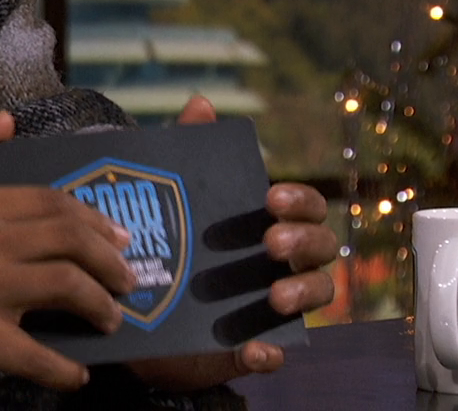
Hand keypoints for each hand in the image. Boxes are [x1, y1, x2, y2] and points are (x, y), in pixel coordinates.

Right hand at [0, 111, 135, 391]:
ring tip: (110, 321)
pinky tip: (76, 374)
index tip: (118, 238)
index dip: (94, 219)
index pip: (51, 201)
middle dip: (110, 261)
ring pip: (65, 287)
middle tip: (127, 280)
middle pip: (69, 239)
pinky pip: (34, 353)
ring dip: (101, 307)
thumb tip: (7, 121)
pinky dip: (64, 369)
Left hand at [128, 96, 338, 390]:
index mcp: (273, 223)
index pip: (307, 206)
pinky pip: (275, 354)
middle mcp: (284, 263)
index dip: (299, 200)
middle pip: (323, 250)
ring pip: (315, 298)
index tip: (270, 198)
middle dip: (303, 242)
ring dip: (301, 293)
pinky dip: (270, 353)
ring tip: (274, 296)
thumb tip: (200, 102)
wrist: (135, 308)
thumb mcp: (176, 194)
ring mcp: (273, 306)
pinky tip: (257, 349)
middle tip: (270, 243)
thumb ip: (193, 149)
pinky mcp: (250, 346)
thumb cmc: (174, 241)